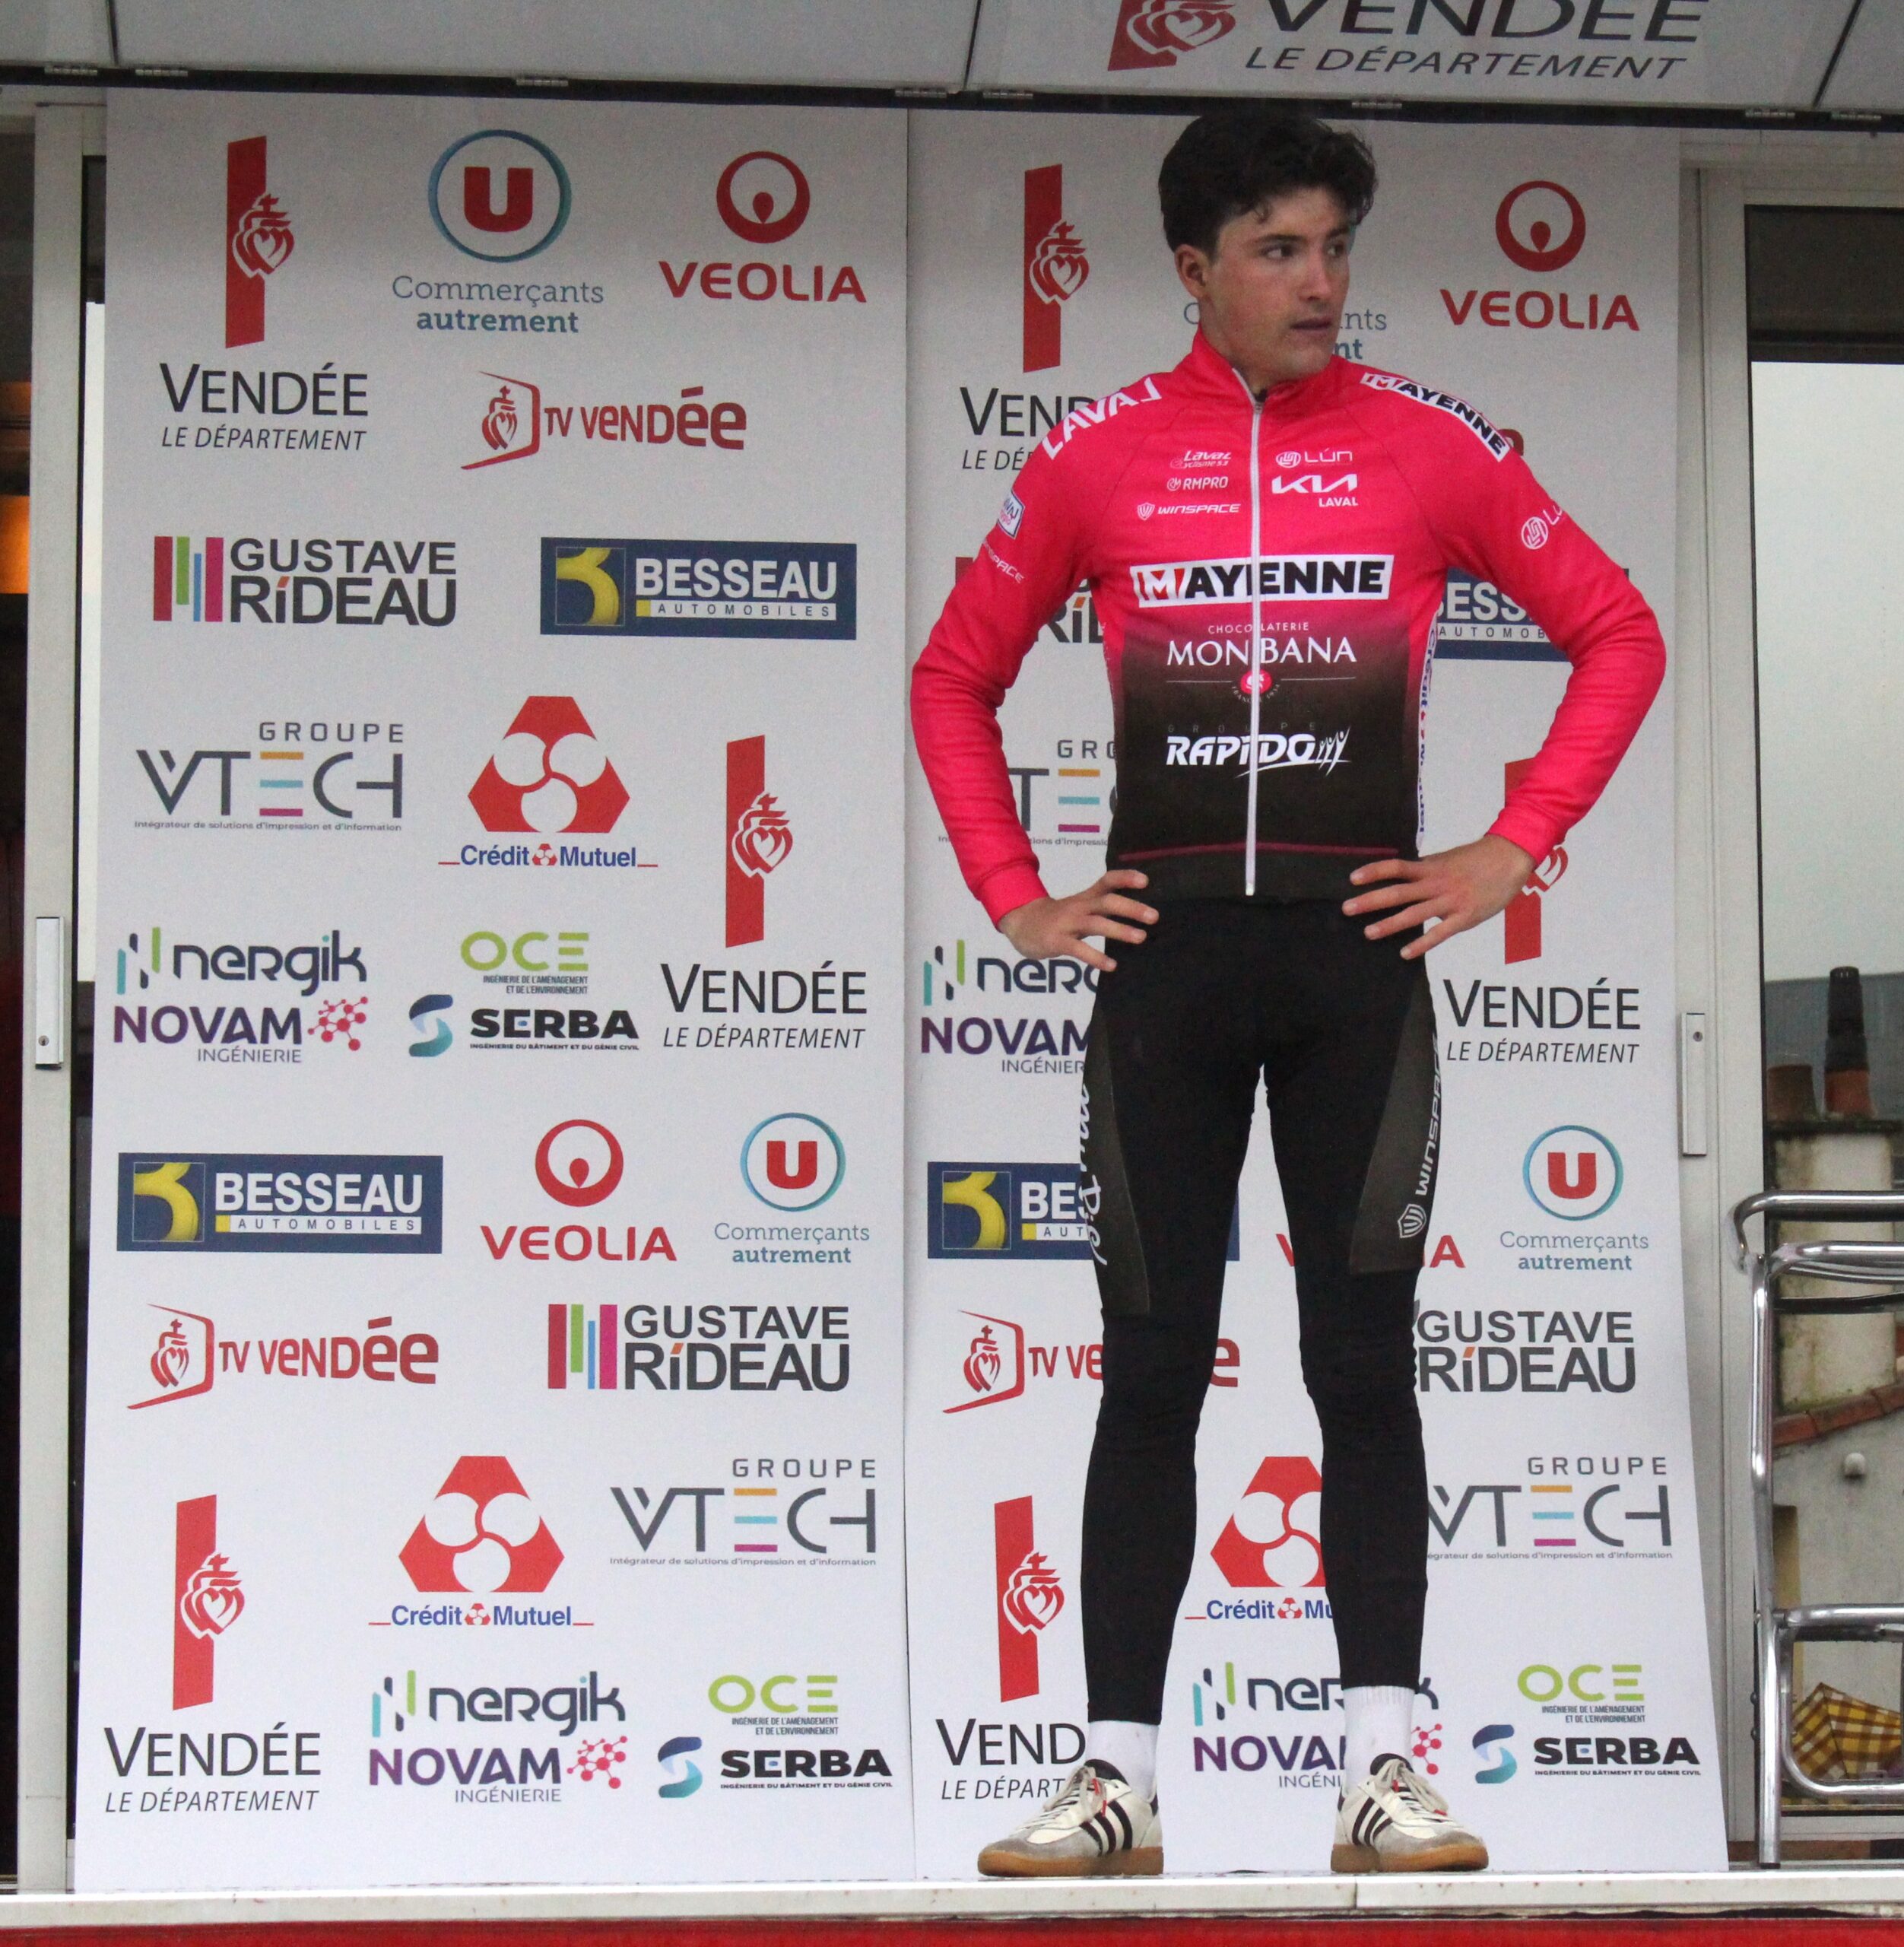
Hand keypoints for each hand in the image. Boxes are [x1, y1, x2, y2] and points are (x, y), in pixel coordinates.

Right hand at [998, 871, 1156, 974]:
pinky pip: (1078, 949)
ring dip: (1119, 930)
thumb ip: (1102, 908)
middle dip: (1131, 908)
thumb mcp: (1079, 907)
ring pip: (1096, 924)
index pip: (1106, 881)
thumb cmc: (1056, 917)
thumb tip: (1136, 912)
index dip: (1125, 879)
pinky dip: (1096, 957)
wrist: (1020, 923)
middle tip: (1154, 916)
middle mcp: (1078, 907)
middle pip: (1106, 902)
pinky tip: (1111, 966)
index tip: (1145, 881)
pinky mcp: (1056, 942)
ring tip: (1141, 937)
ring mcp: (1066, 924)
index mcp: (1085, 898)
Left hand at [1343, 834, 1535, 959]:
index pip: (1396, 868)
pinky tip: (1405, 953)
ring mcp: (1449, 902)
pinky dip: (1421, 944)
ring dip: (1389, 924)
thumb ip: (1426, 869)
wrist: (1510, 859)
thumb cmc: (1478, 858)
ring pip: (1414, 915)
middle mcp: (1436, 884)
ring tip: (1368, 933)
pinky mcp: (1464, 918)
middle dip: (1370, 901)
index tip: (1352, 878)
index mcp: (1430, 868)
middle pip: (1398, 893)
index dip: (1373, 872)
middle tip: (1347, 909)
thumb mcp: (1447, 859)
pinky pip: (1439, 933)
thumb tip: (1404, 873)